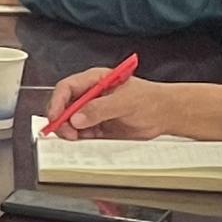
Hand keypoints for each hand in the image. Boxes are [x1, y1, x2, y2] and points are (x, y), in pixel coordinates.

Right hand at [64, 74, 192, 140]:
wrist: (165, 114)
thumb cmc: (150, 100)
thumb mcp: (125, 102)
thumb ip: (100, 109)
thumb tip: (77, 117)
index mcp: (95, 80)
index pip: (66, 88)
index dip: (57, 102)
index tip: (56, 117)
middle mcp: (90, 95)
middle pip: (64, 106)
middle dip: (62, 120)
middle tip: (68, 134)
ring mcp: (93, 111)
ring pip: (70, 122)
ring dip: (70, 132)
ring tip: (79, 138)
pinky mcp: (98, 126)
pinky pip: (81, 133)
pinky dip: (80, 139)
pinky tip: (87, 141)